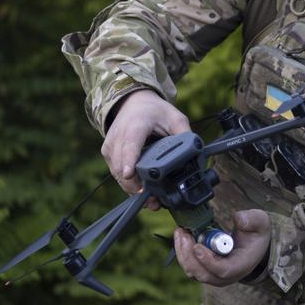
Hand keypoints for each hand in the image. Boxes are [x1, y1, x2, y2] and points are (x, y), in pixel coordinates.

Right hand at [101, 89, 190, 205]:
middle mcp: (119, 136)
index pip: (130, 145)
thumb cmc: (154, 111)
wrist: (133, 102)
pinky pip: (115, 173)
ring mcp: (111, 146)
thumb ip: (185, 135)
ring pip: (117, 173)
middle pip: (121, 165)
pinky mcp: (108, 153)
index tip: (129, 174)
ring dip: (132, 189)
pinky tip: (142, 191)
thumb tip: (195, 154)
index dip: (129, 161)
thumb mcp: (175, 117)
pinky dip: (128, 184)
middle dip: (135, 186)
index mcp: (136, 125)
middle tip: (154, 202)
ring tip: (152, 201)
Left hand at [174, 209, 270, 286]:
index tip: (198, 246)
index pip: (222, 270)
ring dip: (183, 253)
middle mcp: (226, 276)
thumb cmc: (256, 234)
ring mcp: (214, 275)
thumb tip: (238, 218)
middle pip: (202, 274)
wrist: (254, 244)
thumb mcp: (260, 222)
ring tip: (181, 232)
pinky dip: (183, 253)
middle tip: (184, 233)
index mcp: (241, 265)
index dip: (208, 261)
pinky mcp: (205, 270)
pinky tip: (182, 236)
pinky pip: (190, 266)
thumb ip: (251, 219)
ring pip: (193, 271)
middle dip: (189, 255)